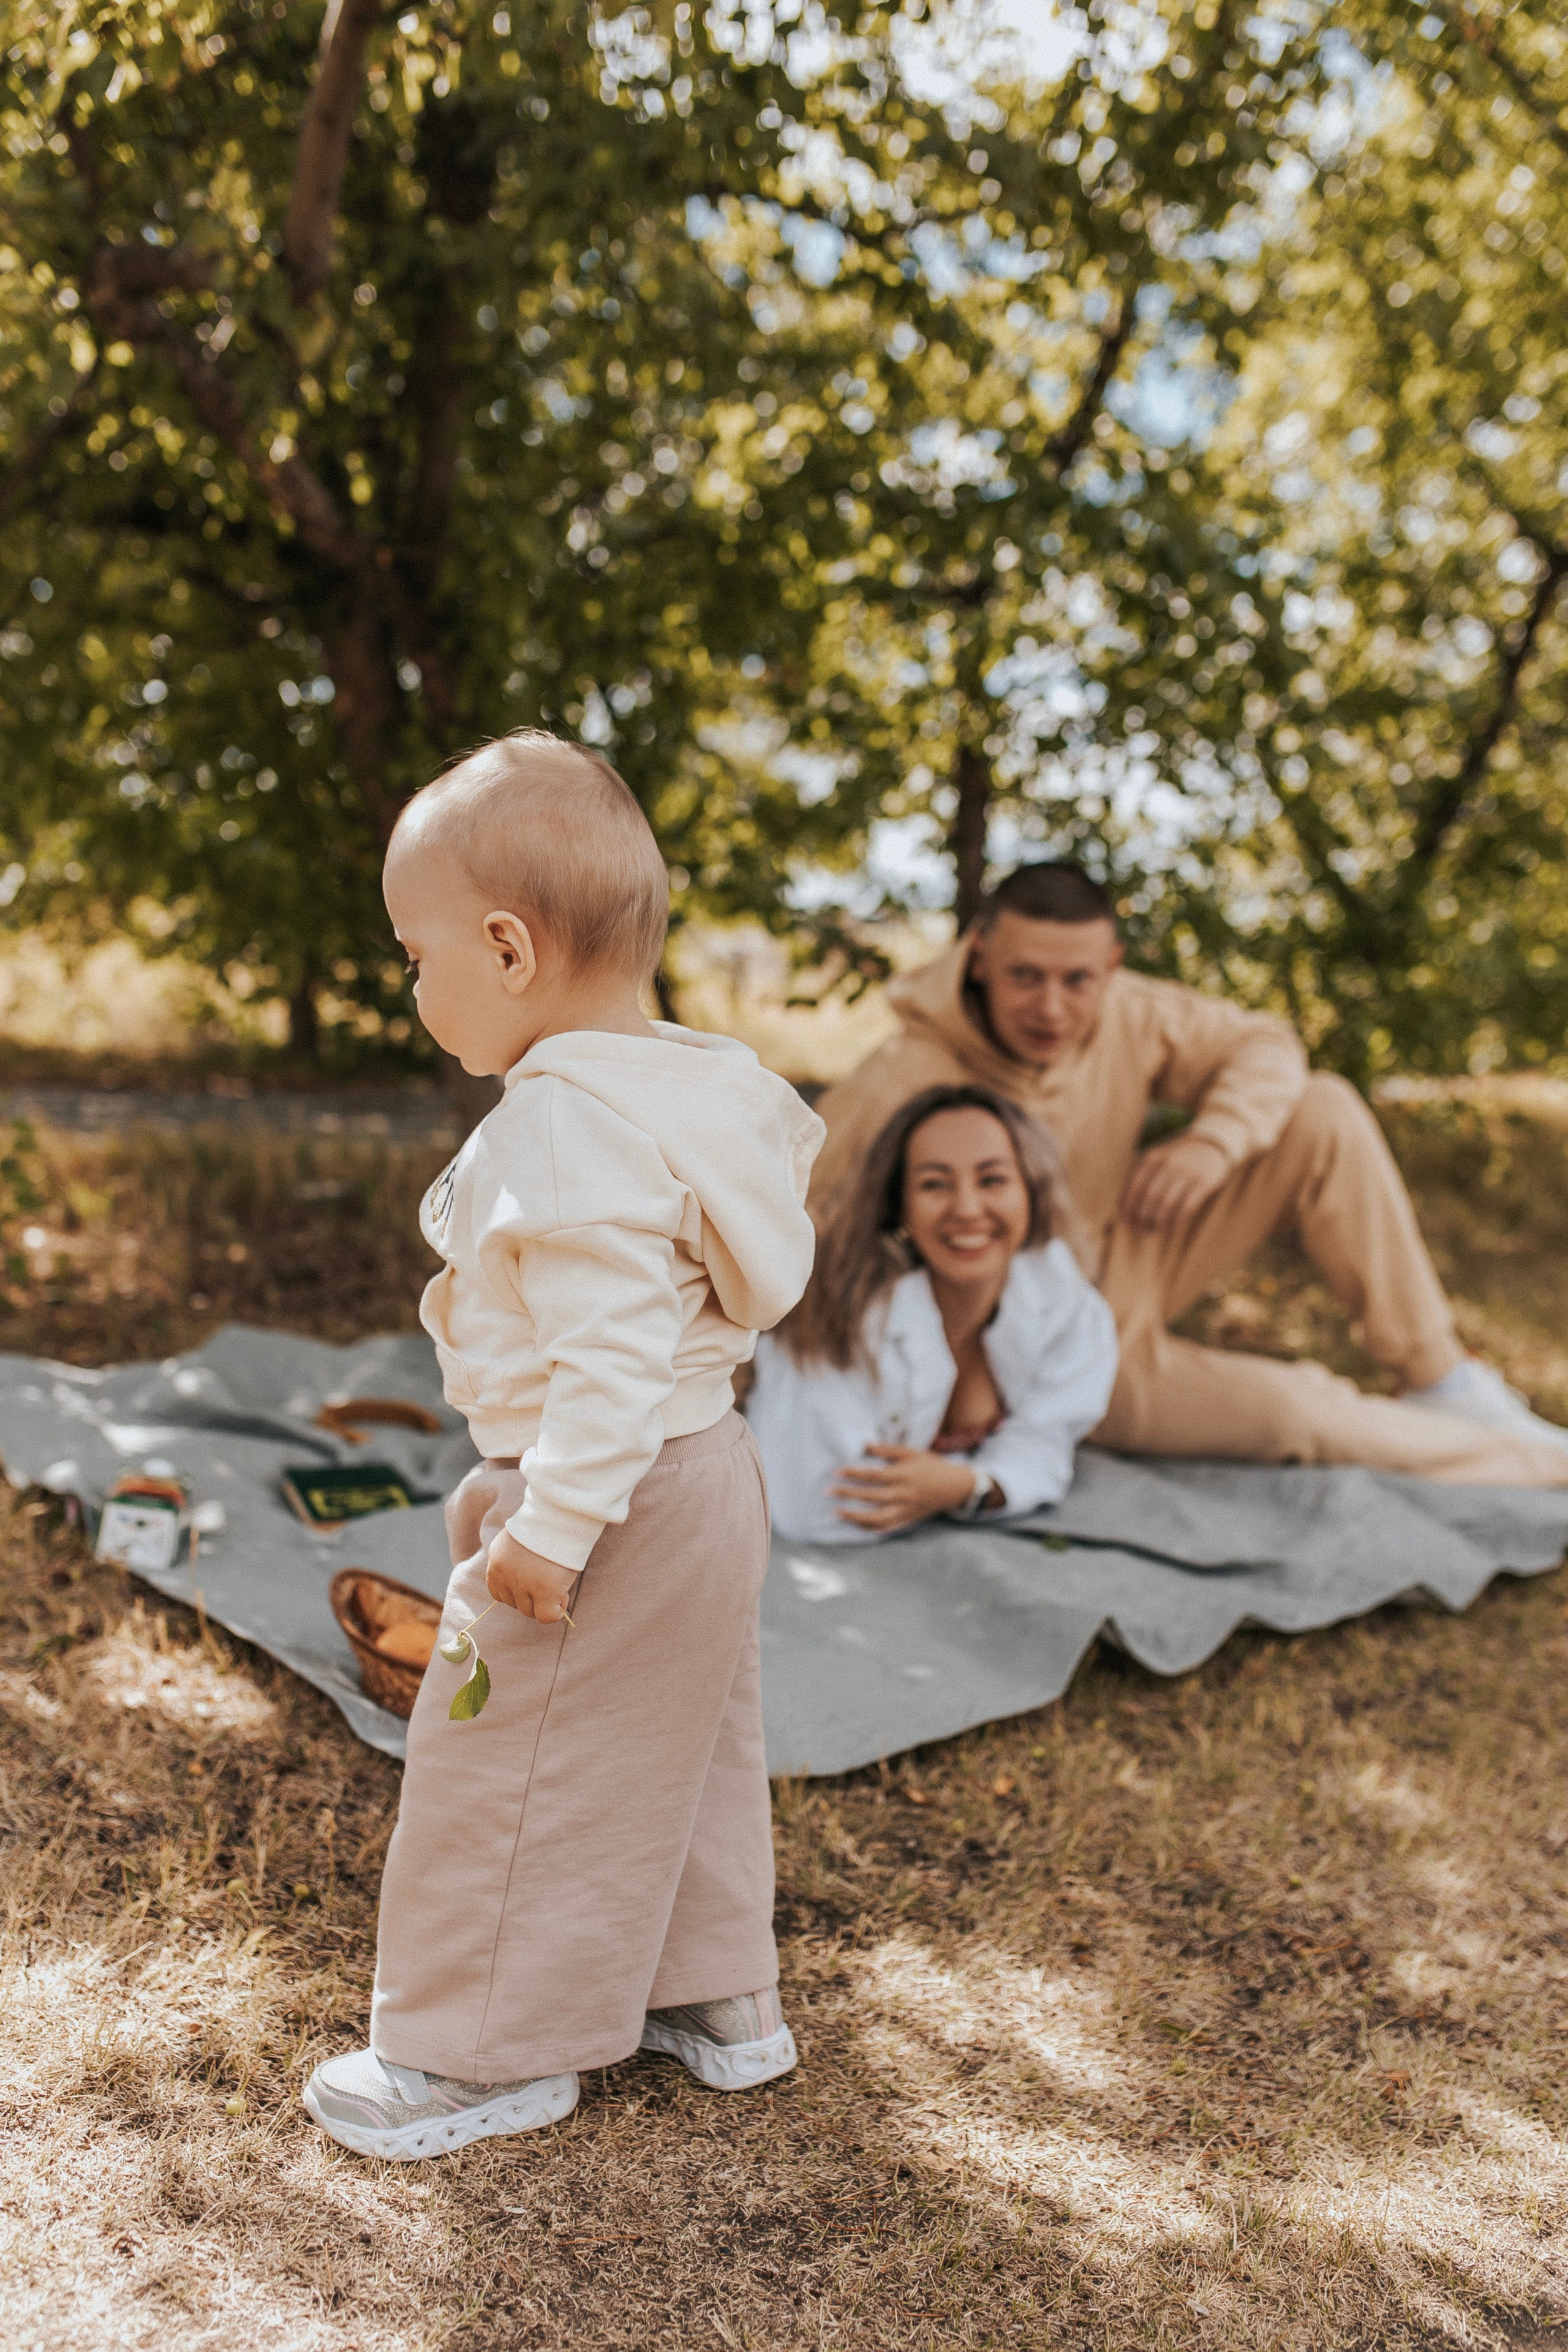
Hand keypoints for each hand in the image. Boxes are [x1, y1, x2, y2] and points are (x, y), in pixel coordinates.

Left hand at [485, 1526, 578, 1622]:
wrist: (559, 1513)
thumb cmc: (544, 1522)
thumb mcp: (518, 1540)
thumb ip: (514, 1561)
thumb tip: (529, 1585)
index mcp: (496, 1560)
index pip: (498, 1591)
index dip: (517, 1592)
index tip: (533, 1583)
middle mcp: (504, 1574)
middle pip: (514, 1603)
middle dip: (531, 1597)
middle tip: (549, 1582)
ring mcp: (522, 1585)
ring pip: (529, 1611)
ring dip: (543, 1603)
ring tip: (559, 1585)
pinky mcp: (544, 1592)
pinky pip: (545, 1616)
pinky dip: (555, 1613)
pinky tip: (563, 1598)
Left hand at [830, 1444, 985, 1533]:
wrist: (954, 1487)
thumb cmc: (931, 1466)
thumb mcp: (912, 1453)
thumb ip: (888, 1449)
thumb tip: (865, 1444)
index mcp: (902, 1475)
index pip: (872, 1476)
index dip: (853, 1474)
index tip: (836, 1472)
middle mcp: (902, 1494)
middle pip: (870, 1496)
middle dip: (847, 1494)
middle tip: (828, 1491)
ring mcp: (904, 1510)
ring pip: (875, 1517)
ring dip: (854, 1516)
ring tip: (837, 1512)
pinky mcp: (907, 1520)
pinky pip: (886, 1527)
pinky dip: (870, 1528)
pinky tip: (856, 1524)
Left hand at [1120, 1134, 1229, 1233]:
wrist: (1209, 1145)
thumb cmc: (1175, 1159)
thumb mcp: (1154, 1161)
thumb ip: (1137, 1179)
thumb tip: (1119, 1205)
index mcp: (1151, 1158)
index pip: (1134, 1187)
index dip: (1128, 1208)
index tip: (1126, 1223)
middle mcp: (1167, 1163)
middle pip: (1149, 1197)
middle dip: (1141, 1218)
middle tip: (1140, 1232)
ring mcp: (1186, 1172)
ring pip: (1166, 1203)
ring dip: (1157, 1222)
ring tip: (1152, 1232)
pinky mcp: (1203, 1182)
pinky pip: (1186, 1206)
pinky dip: (1175, 1220)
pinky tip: (1170, 1228)